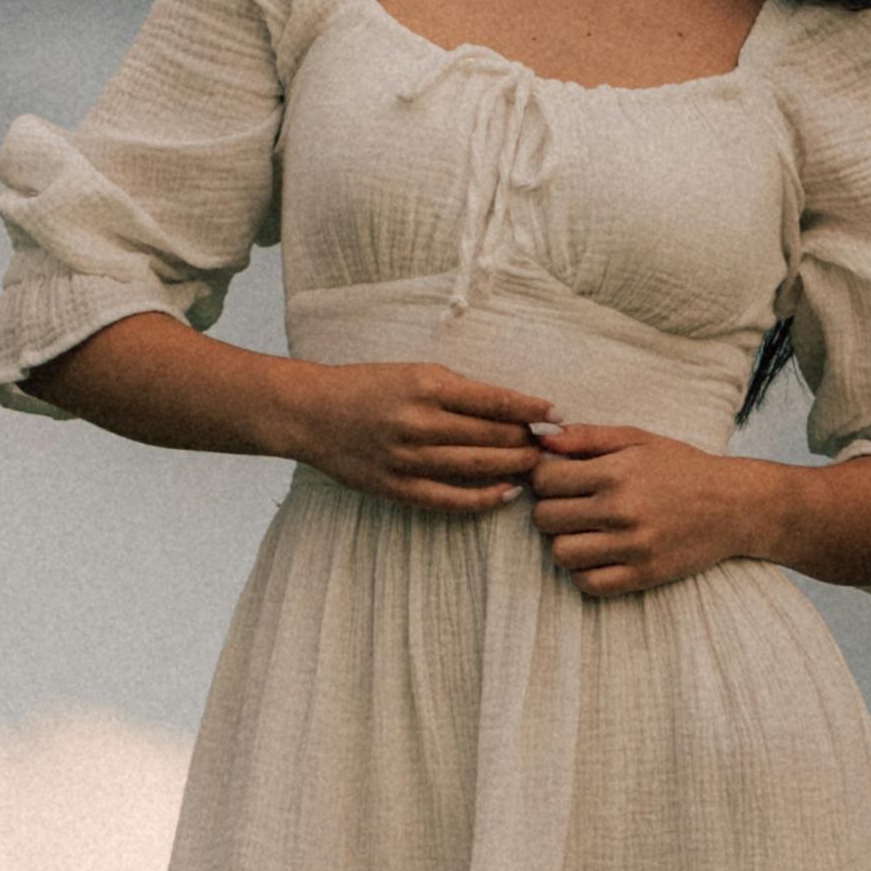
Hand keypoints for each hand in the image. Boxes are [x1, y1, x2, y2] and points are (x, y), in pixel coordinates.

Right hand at [279, 357, 551, 515]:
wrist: (311, 413)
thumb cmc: (369, 386)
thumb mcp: (415, 371)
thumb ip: (460, 390)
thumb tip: (513, 408)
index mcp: (427, 386)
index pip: (496, 401)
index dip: (533, 410)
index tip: (559, 415)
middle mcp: (421, 422)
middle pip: (493, 436)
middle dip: (529, 440)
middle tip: (552, 444)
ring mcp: (409, 458)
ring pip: (480, 466)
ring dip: (515, 466)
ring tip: (536, 464)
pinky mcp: (398, 487)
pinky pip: (453, 499)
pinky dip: (486, 498)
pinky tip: (507, 492)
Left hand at [524, 419, 782, 599]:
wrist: (734, 505)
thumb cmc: (683, 468)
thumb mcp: (638, 439)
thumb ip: (588, 437)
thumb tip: (541, 438)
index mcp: (616, 472)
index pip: (544, 480)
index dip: (543, 478)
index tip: (558, 480)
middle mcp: (621, 510)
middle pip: (546, 519)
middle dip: (550, 510)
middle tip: (570, 507)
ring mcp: (632, 547)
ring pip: (561, 554)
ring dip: (564, 543)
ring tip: (583, 532)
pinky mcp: (644, 575)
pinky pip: (589, 583)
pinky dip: (584, 572)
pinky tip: (598, 555)